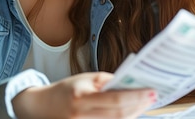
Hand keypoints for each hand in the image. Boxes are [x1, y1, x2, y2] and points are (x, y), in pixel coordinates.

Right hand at [12, 72, 156, 118]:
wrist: (41, 108)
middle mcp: (81, 117)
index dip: (136, 96)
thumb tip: (131, 84)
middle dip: (139, 105)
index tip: (151, 91)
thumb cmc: (66, 91)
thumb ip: (108, 82)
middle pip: (119, 115)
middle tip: (153, 97)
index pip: (115, 100)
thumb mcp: (85, 80)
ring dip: (134, 113)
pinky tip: (132, 111)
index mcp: (81, 99)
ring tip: (145, 103)